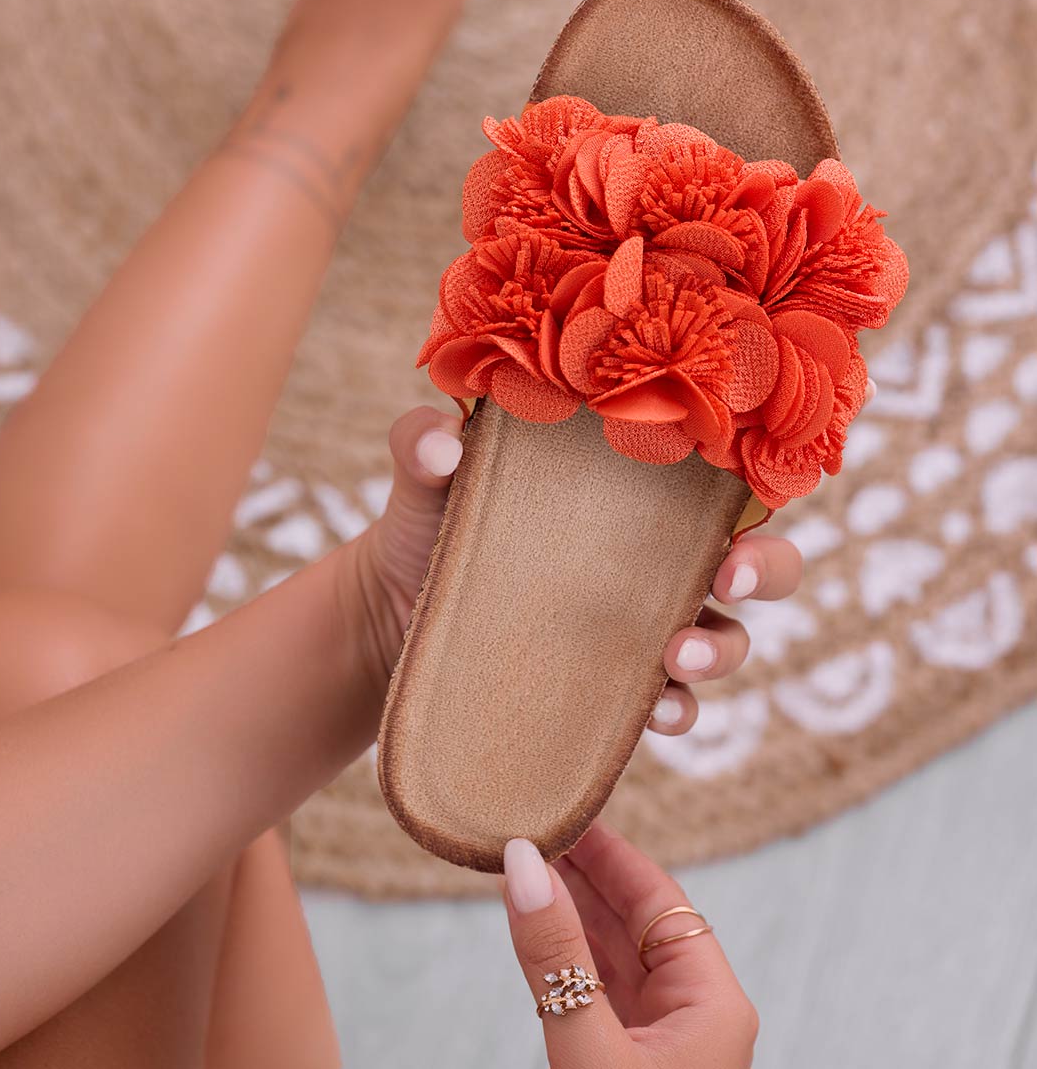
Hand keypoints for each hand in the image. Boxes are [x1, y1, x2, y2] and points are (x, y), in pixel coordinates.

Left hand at [349, 405, 803, 703]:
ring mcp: (642, 628)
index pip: (721, 481)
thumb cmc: (429, 526)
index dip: (756, 488)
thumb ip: (423, 444)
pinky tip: (656, 714)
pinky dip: (678, 711)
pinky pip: (674, 706)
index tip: (735, 501)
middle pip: (758, 561)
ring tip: (678, 656)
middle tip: (728, 576)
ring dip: (721, 649)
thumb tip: (442, 447)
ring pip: (727, 638)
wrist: (390, 616)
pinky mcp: (617, 689)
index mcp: (633, 493)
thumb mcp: (424, 478)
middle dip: (766, 568)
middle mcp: (656, 560)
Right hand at [504, 821, 756, 1066]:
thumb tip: (524, 865)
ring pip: (616, 956)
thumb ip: (558, 958)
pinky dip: (568, 959)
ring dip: (571, 915)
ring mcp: (665, 1038)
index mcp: (712, 1003)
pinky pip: (602, 992)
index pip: (660, 899)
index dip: (609, 853)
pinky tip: (538, 929)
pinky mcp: (634, 1060)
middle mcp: (695, 1013)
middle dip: (583, 876)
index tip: (566, 813)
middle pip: (637, 921)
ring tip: (525, 868)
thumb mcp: (591, 1048)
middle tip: (534, 832)